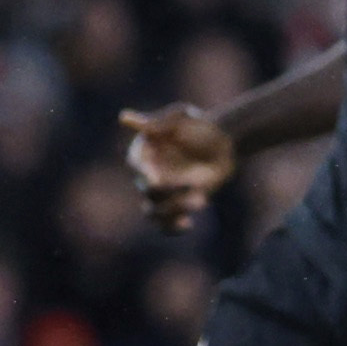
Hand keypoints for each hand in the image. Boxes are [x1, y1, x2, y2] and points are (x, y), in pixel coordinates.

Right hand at [119, 102, 235, 230]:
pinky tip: (188, 224)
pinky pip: (164, 224)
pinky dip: (172, 228)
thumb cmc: (199, 125)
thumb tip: (124, 118)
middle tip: (193, 184)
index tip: (156, 180)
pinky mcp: (175, 205)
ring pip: (153, 211)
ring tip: (200, 200)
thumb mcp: (180, 118)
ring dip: (174, 210)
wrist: (222, 143)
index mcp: (144, 151)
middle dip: (169, 191)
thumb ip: (157, 122)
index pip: (135, 165)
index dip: (144, 173)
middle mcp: (148, 173)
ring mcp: (161, 192)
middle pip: (147, 190)